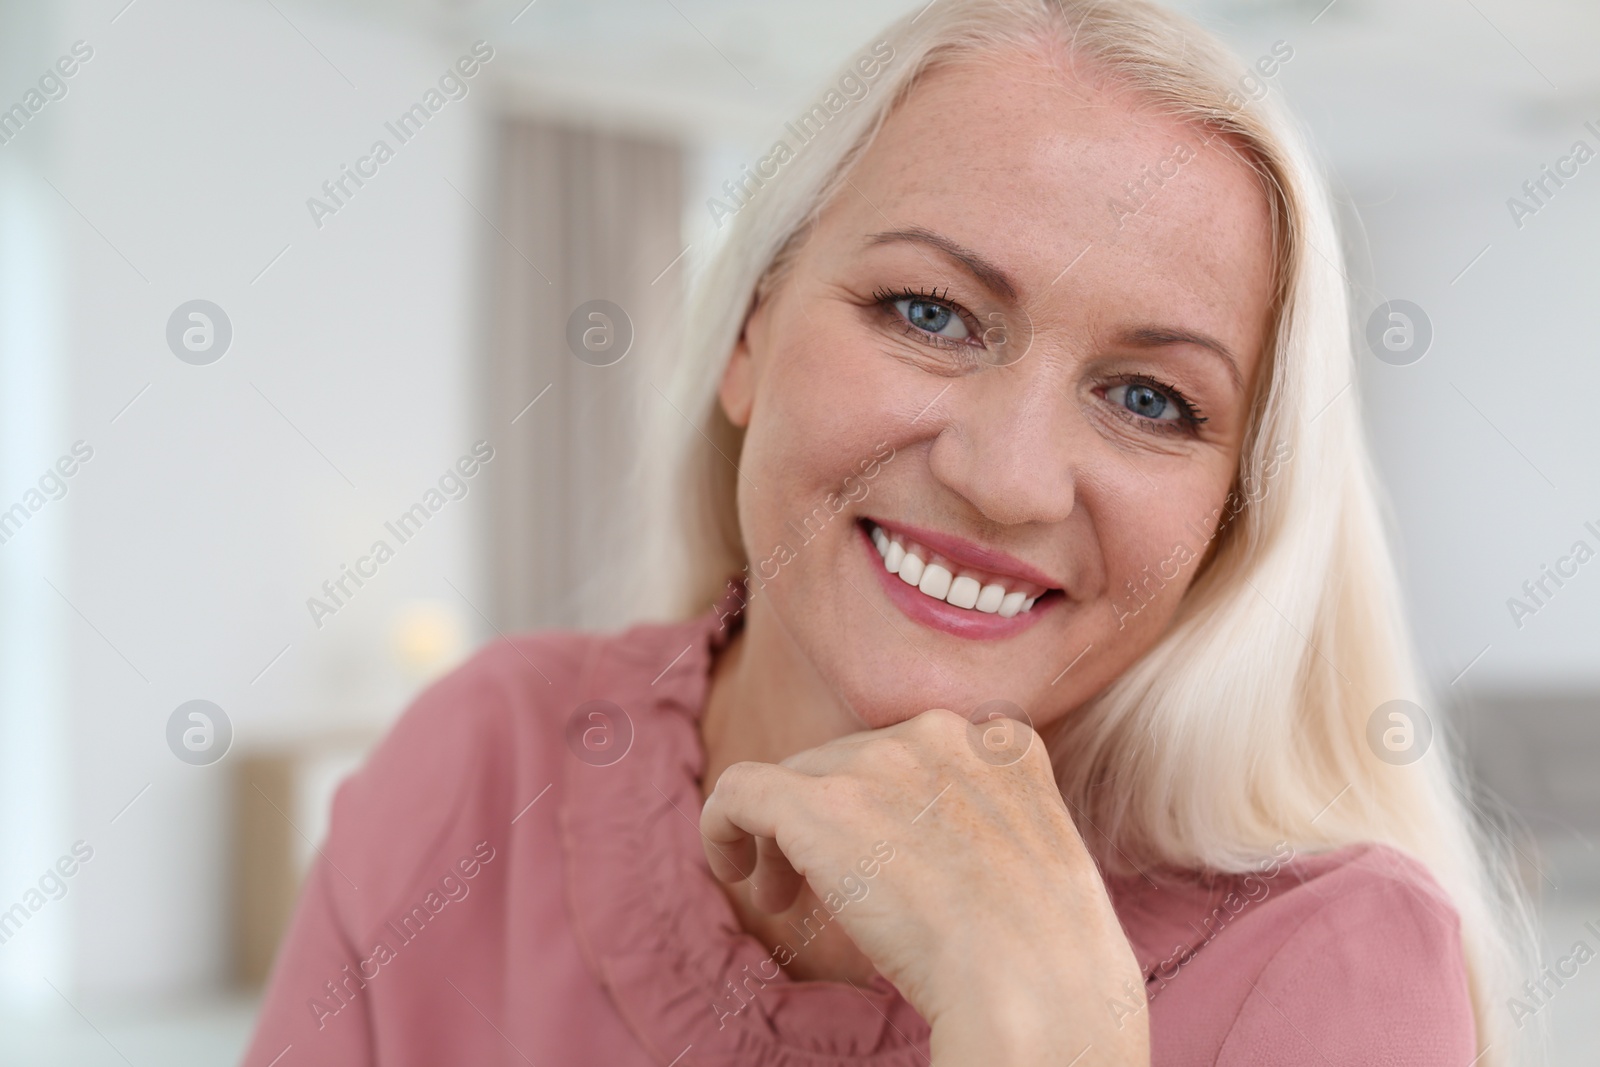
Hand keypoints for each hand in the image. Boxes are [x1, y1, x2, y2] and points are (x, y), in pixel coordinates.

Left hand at [699, 707, 1149, 1065]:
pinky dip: (723, 827)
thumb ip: (986, 832)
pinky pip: (740, 790)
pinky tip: (731, 871)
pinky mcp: (818, 803)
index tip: (882, 859)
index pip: (916, 754)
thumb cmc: (1048, 960)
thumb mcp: (1038, 864)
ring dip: (784, 835)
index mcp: (1001, 743)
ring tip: (784, 898)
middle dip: (829, 823)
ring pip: (797, 778)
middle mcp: (939, 734)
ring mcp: (880, 762)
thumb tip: (930, 856)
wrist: (1036, 987)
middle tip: (819, 896)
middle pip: (849, 762)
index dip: (885, 805)